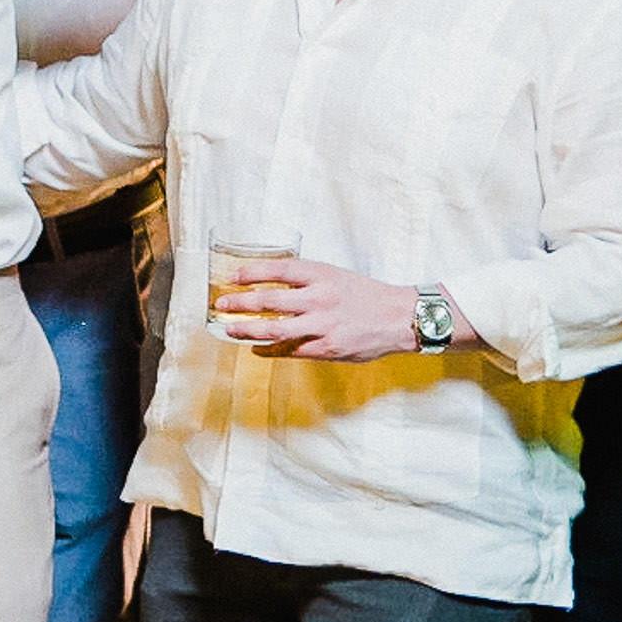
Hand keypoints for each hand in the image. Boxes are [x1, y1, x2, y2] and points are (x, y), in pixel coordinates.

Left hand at [215, 258, 434, 361]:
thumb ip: (307, 282)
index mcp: (322, 275)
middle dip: (240, 303)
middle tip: (221, 305)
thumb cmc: (365, 296)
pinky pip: (291, 351)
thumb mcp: (335, 277)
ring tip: (230, 329)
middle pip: (269, 301)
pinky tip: (257, 349)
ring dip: (247, 330)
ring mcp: (323, 325)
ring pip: (275, 330)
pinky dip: (270, 351)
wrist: (400, 317)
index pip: (279, 270)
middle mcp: (320, 298)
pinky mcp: (327, 348)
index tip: (233, 276)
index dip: (252, 272)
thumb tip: (270, 286)